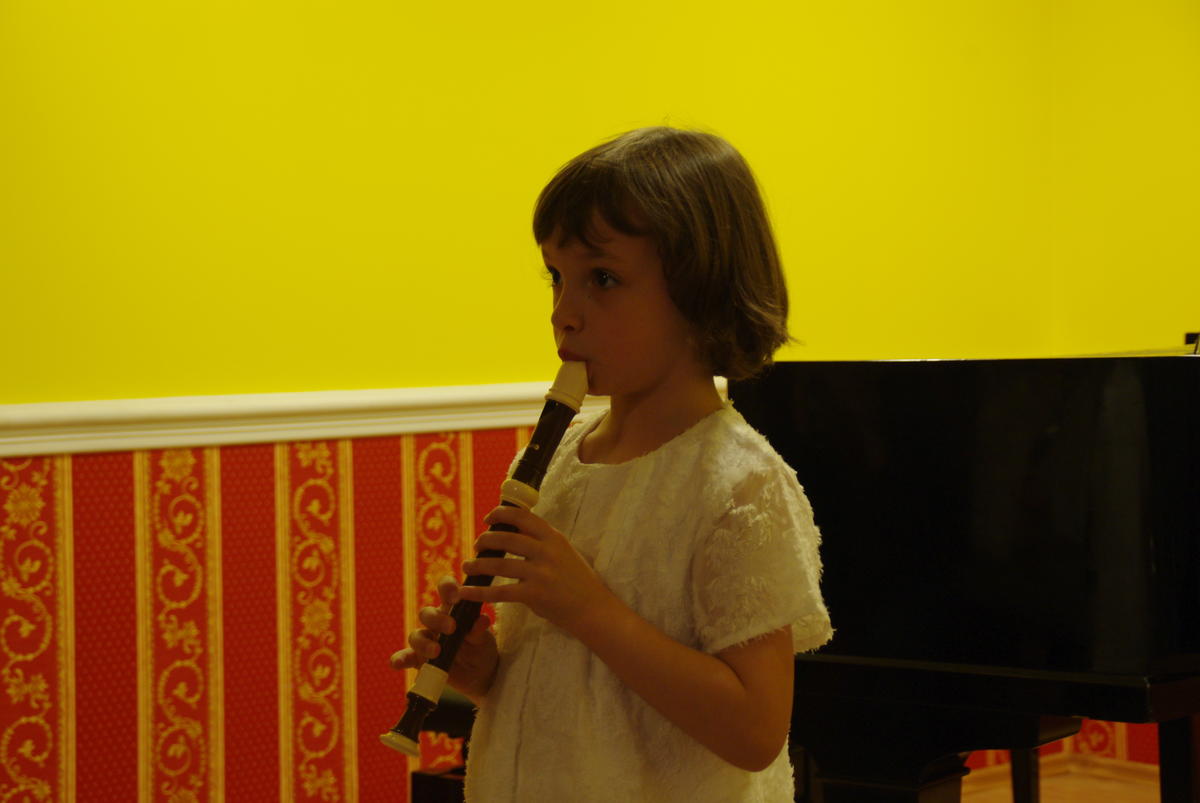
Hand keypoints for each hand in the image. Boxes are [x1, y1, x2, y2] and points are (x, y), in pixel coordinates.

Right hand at [389, 575, 498, 701]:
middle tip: (452, 628)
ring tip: (436, 651)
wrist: (481, 675)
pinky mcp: (420, 660)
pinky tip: (398, 663)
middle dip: (437, 619)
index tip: (455, 596)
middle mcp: (436, 623)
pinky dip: (399, 659)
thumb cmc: (481, 649)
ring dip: (424, 642)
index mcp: (453, 610)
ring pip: (416, 635)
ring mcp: (426, 641)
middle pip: (426, 613)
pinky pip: (405, 657)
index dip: (447, 587)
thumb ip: (479, 631)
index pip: (446, 590)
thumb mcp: (483, 640)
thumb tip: (482, 619)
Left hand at [457, 506, 615, 636]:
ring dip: (478, 565)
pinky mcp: (534, 595)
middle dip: (485, 541)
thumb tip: (513, 532)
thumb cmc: (578, 581)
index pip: (523, 517)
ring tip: (466, 566)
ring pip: (499, 565)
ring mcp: (541, 574)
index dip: (501, 514)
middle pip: (506, 539)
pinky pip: (499, 592)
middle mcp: (547, 552)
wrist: (594, 609)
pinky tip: (466, 592)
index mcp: (554, 538)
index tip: (488, 518)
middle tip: (476, 545)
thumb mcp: (564, 553)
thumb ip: (542, 542)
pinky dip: (479, 592)